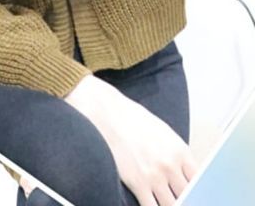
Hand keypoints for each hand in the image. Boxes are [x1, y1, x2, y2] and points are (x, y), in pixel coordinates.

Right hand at [65, 74, 197, 205]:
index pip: (202, 183)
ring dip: (169, 204)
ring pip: (172, 205)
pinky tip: (150, 204)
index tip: (197, 195)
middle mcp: (171, 165)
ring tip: (164, 201)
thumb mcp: (162, 132)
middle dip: (185, 199)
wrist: (105, 111)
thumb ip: (176, 154)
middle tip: (178, 198)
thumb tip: (185, 173)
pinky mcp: (137, 182)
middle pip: (189, 196)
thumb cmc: (130, 118)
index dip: (200, 193)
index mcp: (180, 151)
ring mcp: (154, 175)